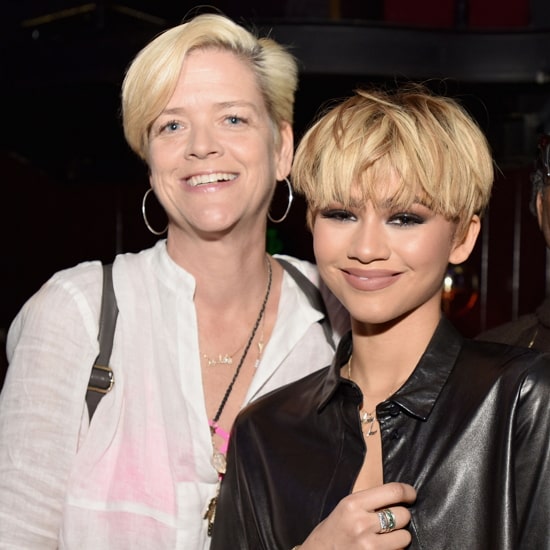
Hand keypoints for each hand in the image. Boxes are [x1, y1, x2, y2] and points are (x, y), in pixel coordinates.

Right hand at [300, 482, 415, 549]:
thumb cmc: (334, 529)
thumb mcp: (346, 507)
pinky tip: (383, 548)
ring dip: (400, 537)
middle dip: (401, 517)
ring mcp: (369, 546)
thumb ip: (369, 501)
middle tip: (392, 520)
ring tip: (386, 537)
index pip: (393, 491)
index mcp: (353, 504)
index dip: (408, 492)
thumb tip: (399, 495)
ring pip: (405, 537)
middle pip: (402, 515)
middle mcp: (361, 524)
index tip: (411, 495)